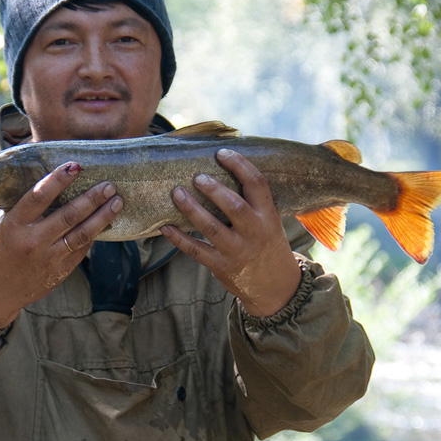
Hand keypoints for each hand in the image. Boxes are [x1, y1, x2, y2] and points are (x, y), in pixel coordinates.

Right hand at [0, 162, 122, 327]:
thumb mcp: (3, 224)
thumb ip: (26, 207)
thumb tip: (55, 182)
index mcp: (14, 225)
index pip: (38, 196)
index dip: (58, 180)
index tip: (75, 166)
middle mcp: (32, 241)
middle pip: (69, 215)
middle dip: (93, 198)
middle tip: (109, 185)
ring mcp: (48, 258)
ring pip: (82, 234)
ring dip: (102, 217)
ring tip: (117, 202)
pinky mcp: (59, 272)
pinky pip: (81, 250)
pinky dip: (94, 235)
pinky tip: (105, 222)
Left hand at [160, 148, 300, 316]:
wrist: (275, 287)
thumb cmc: (267, 245)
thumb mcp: (270, 222)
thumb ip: (252, 202)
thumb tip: (222, 169)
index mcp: (268, 216)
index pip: (257, 185)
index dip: (240, 166)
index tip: (222, 153)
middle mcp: (254, 232)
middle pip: (234, 207)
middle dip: (214, 190)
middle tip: (197, 177)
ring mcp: (237, 251)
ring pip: (211, 228)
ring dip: (192, 209)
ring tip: (176, 193)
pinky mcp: (221, 267)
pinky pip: (197, 251)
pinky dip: (179, 239)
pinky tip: (165, 227)